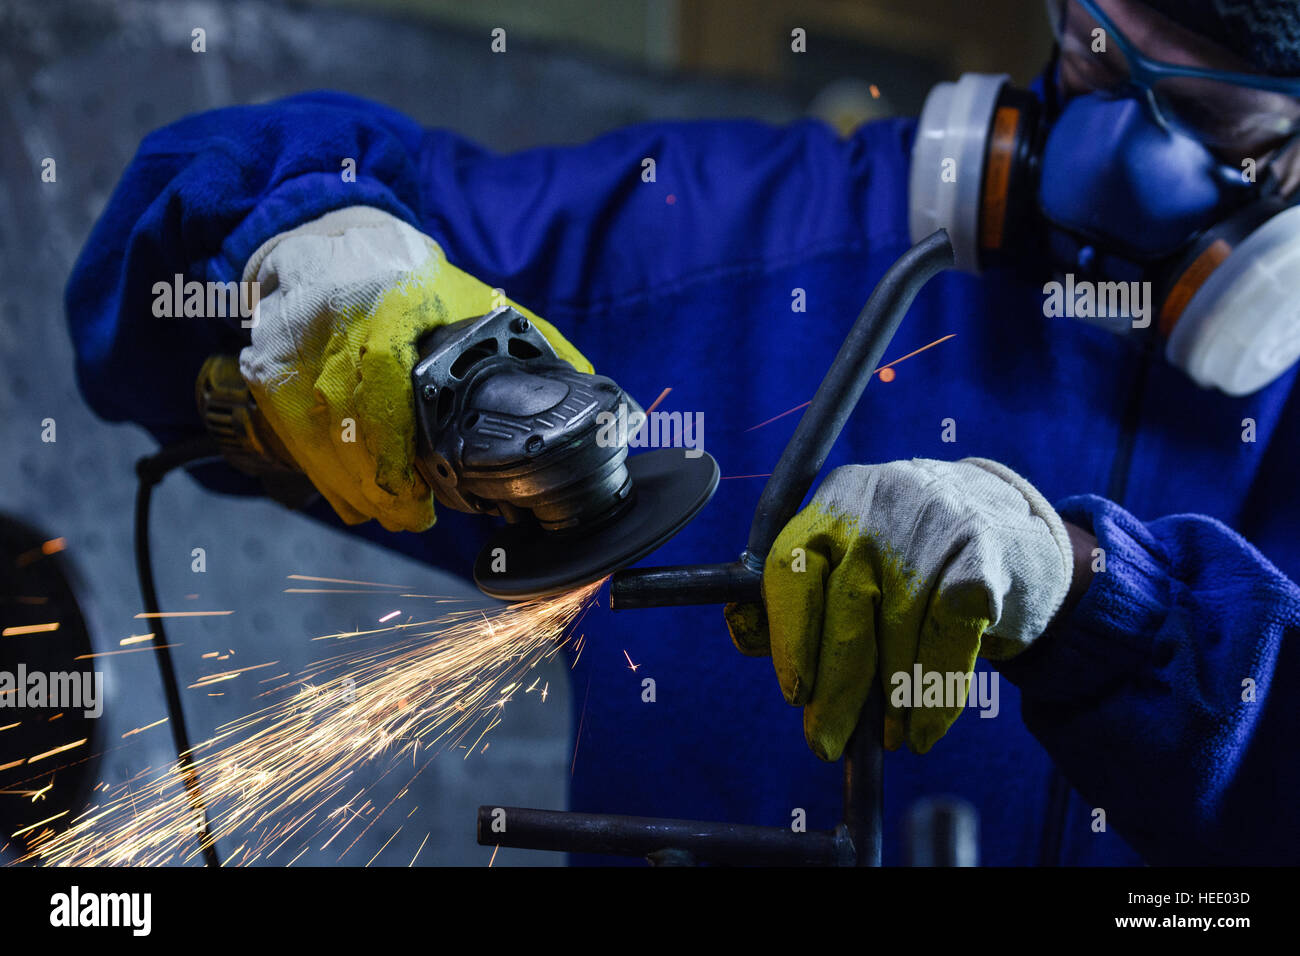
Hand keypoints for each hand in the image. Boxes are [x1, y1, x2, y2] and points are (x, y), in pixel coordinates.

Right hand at [238, 206, 590, 531]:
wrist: (328, 239)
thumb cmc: (408, 276)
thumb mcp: (473, 297)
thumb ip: (529, 341)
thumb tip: (587, 385)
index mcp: (389, 303)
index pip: (383, 388)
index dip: (394, 454)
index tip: (420, 495)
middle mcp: (331, 324)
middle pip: (347, 426)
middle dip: (380, 486)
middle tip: (413, 516)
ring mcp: (291, 347)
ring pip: (316, 438)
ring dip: (352, 487)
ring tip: (391, 513)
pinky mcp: (267, 367)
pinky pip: (292, 434)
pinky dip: (322, 472)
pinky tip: (351, 496)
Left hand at [724, 458, 1072, 759]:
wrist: (1006, 522)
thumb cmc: (908, 555)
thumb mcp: (851, 556)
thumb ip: (800, 595)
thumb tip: (748, 638)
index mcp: (834, 501)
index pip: (791, 567)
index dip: (788, 636)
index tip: (794, 693)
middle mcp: (880, 505)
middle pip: (846, 607)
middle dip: (835, 688)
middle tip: (825, 741)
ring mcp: (934, 524)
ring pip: (900, 631)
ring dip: (890, 700)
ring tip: (888, 739)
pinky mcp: (982, 555)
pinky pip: (950, 639)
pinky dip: (937, 695)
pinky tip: (926, 729)